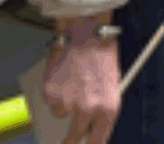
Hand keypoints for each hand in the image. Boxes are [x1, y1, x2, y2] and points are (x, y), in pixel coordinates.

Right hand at [41, 25, 121, 143]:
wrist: (85, 31)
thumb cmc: (101, 52)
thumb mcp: (111, 82)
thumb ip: (101, 104)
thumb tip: (89, 122)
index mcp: (109, 107)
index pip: (98, 140)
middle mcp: (89, 109)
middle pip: (74, 137)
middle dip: (69, 140)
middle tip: (65, 140)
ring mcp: (69, 103)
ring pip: (61, 116)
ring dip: (64, 106)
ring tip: (71, 85)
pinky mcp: (51, 95)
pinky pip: (51, 102)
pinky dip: (54, 94)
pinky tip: (63, 77)